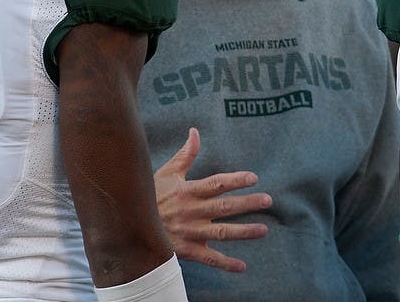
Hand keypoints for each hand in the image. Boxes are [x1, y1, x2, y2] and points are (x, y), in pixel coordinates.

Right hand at [154, 127, 271, 272]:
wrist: (131, 225)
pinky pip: (209, 258)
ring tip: (263, 229)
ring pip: (221, 233)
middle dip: (247, 203)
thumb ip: (186, 155)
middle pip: (224, 207)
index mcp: (188, 191)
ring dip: (244, 232)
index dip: (235, 180)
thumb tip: (195, 132)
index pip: (216, 184)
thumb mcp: (167, 173)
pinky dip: (226, 264)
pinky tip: (242, 267)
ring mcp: (190, 232)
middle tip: (267, 200)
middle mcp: (191, 212)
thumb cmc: (152, 196)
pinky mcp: (187, 250)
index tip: (253, 178)